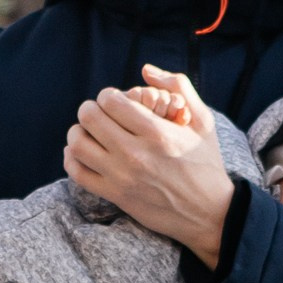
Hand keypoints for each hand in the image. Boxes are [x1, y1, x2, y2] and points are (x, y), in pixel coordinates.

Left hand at [65, 63, 234, 265]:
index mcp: (157, 132)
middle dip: (92, 109)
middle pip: (89, 117)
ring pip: (78, 144)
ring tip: (90, 132)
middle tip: (101, 114)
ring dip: (79, 132)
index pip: (110, 101)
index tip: (117, 102)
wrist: (209, 213)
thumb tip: (146, 70)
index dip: (109, 95)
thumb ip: (178, 87)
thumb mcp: (203, 121)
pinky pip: (78, 173)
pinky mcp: (116, 195)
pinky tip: (84, 153)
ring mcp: (123, 176)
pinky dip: (73, 158)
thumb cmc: (206, 163)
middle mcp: (136, 154)